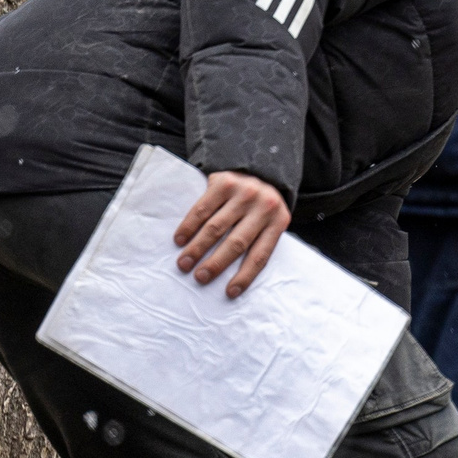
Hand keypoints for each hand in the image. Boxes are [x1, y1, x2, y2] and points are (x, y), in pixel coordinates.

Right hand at [174, 170, 291, 297]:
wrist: (257, 164)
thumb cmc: (260, 205)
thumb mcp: (270, 220)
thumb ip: (259, 240)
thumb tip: (235, 278)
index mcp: (278, 221)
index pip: (260, 255)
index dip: (245, 276)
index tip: (229, 293)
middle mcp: (263, 206)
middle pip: (237, 243)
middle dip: (216, 264)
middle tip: (200, 278)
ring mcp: (244, 193)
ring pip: (216, 228)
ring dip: (197, 249)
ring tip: (183, 264)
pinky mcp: (224, 182)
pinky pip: (202, 209)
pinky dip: (189, 226)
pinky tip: (179, 240)